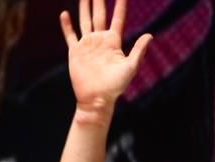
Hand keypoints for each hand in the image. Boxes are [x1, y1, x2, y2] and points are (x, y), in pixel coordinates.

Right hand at [58, 0, 151, 120]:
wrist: (96, 99)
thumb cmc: (115, 86)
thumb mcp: (130, 67)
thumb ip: (138, 50)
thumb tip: (150, 35)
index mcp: (113, 42)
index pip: (117, 18)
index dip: (120, 5)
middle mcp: (100, 40)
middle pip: (99, 14)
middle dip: (98, 0)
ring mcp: (87, 45)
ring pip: (85, 20)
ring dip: (84, 7)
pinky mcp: (75, 52)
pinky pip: (70, 35)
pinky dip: (67, 25)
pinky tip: (65, 14)